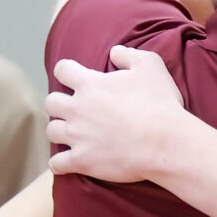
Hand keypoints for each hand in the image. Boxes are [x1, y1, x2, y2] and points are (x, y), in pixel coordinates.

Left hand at [48, 46, 191, 183]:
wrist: (165, 142)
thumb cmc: (159, 103)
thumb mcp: (151, 66)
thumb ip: (129, 55)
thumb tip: (114, 52)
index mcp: (90, 84)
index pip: (62, 70)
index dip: (67, 72)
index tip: (74, 77)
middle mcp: (77, 109)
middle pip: (51, 103)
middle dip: (60, 104)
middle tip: (74, 109)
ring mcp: (77, 136)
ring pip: (51, 131)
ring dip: (60, 131)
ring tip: (72, 135)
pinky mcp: (81, 161)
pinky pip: (56, 164)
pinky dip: (60, 163)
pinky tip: (66, 163)